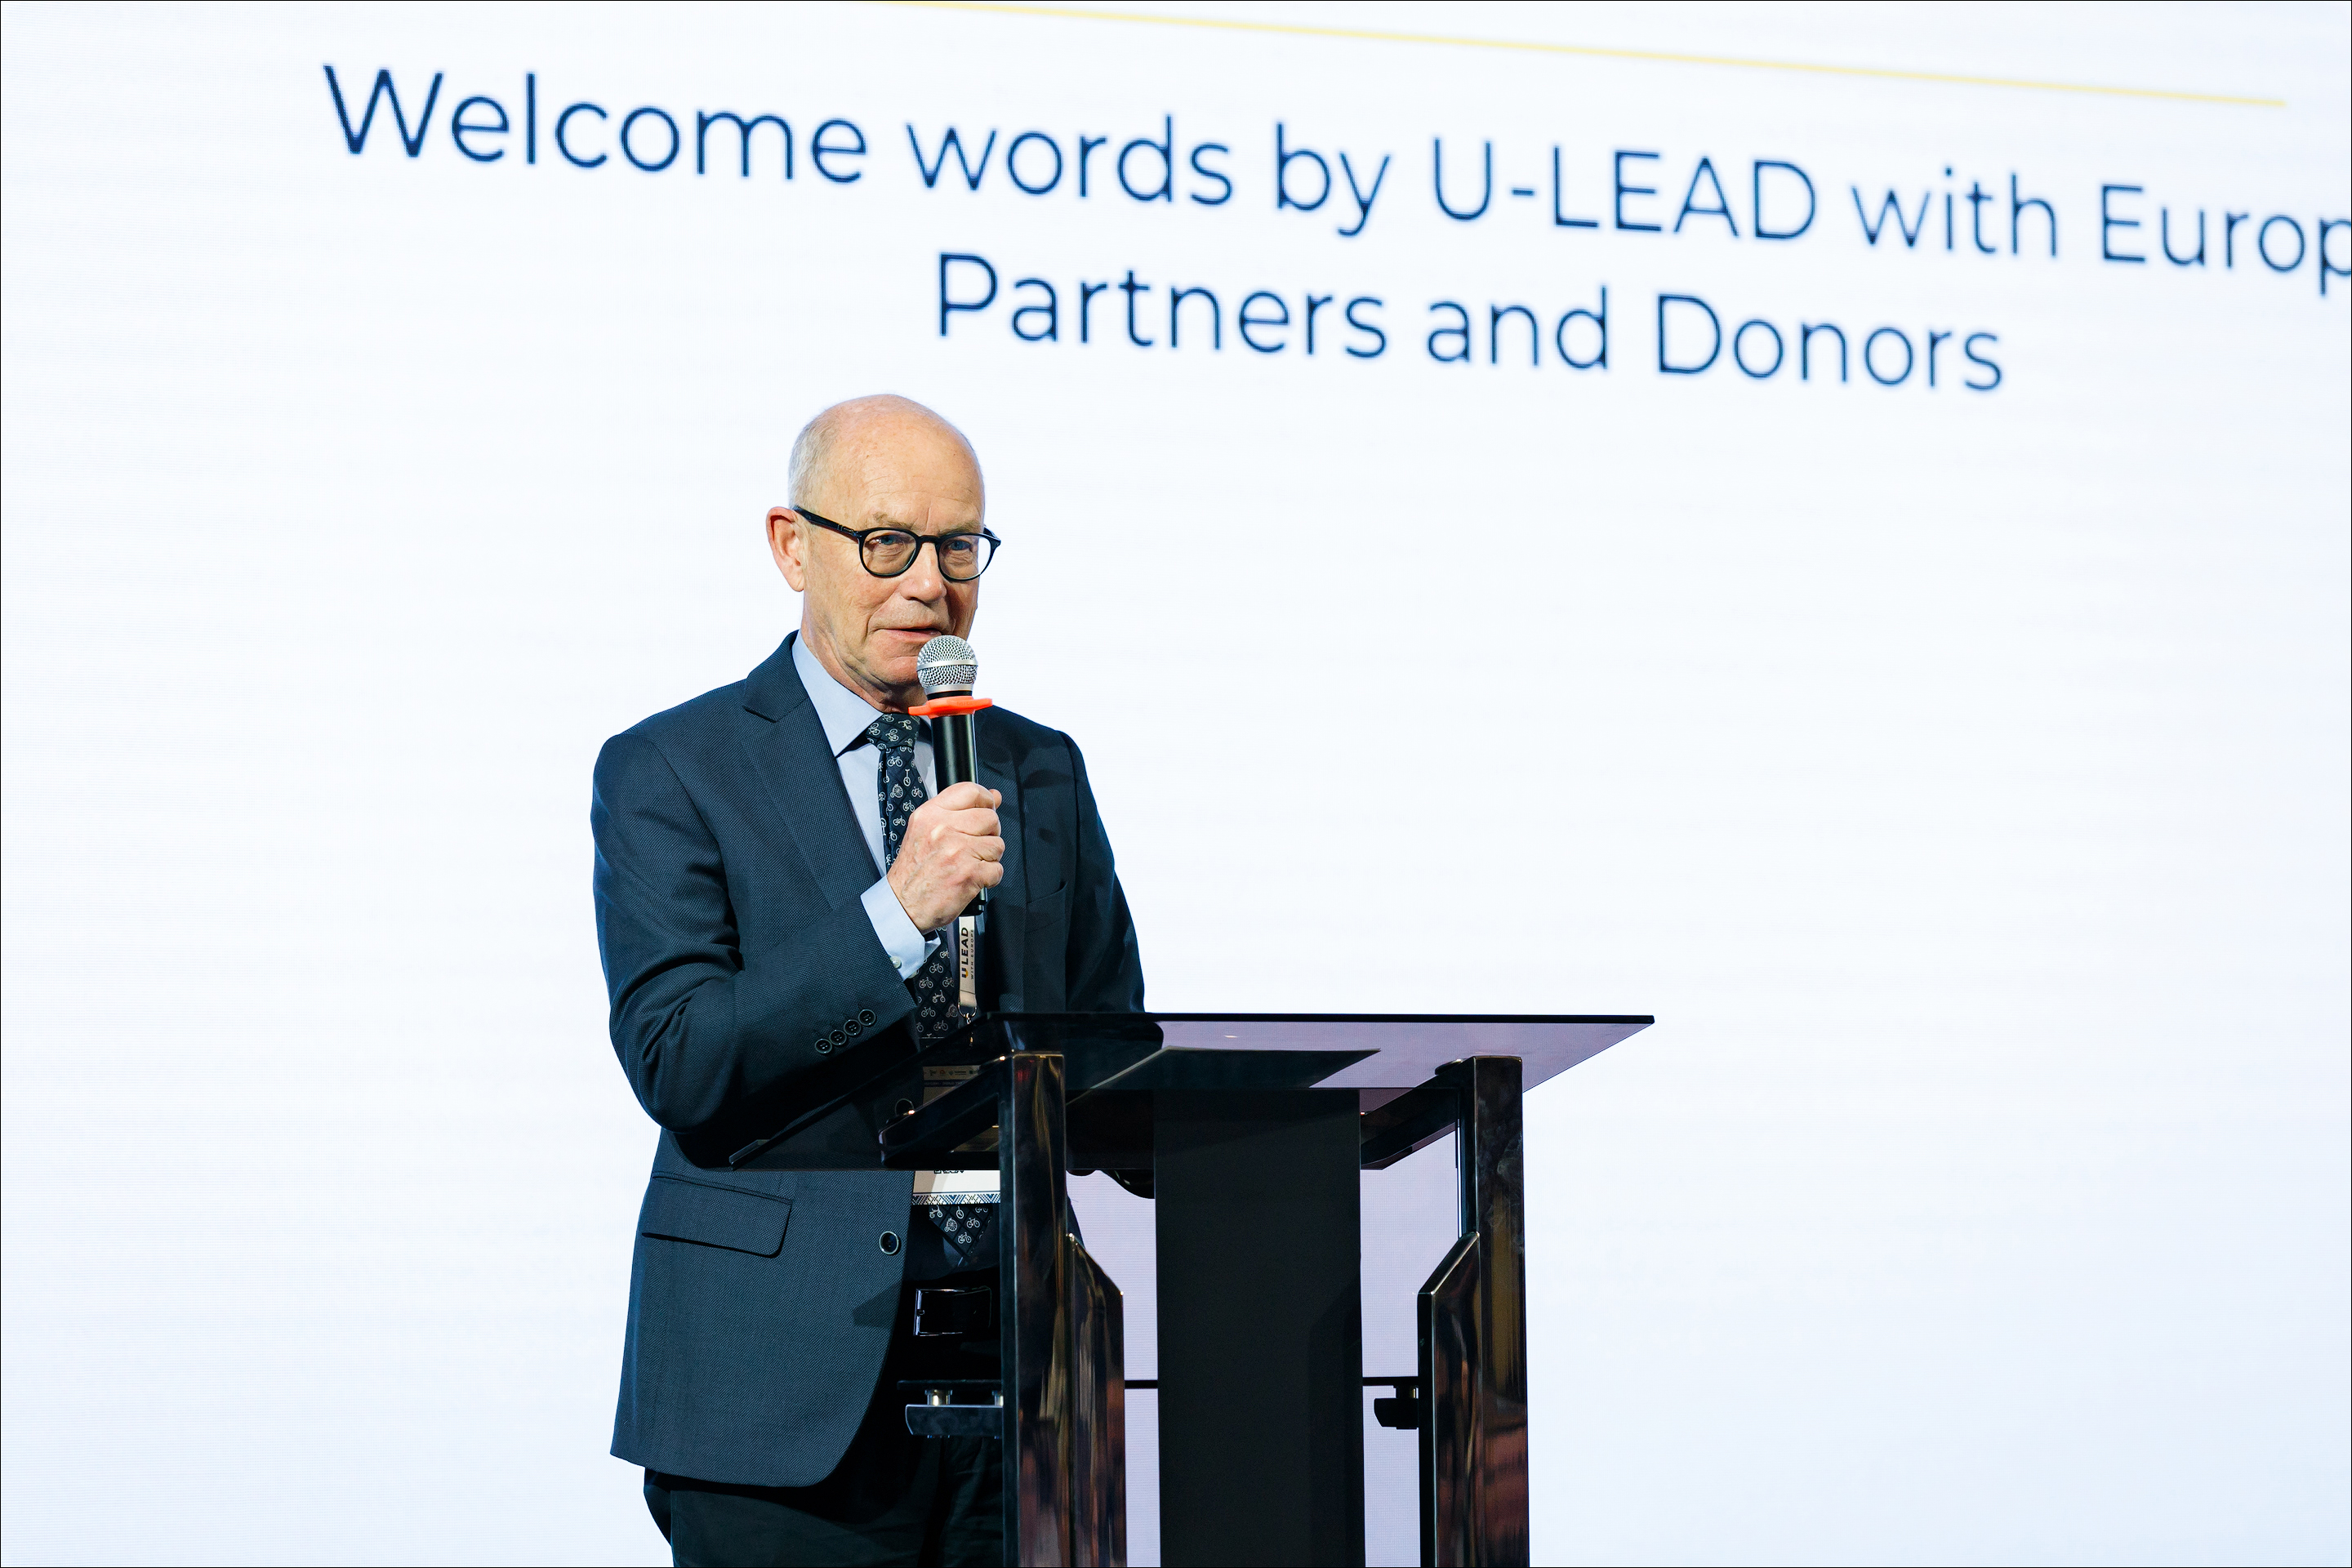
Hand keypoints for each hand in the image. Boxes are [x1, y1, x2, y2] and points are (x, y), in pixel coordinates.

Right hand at [887, 783, 1003, 932]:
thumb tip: (993, 796)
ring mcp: (958, 851)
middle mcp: (943, 830)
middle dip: (989, 833)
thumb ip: (958, 812)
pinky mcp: (970, 874)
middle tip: (975, 845)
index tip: (988, 808)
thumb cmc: (913, 872)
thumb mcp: (925, 831)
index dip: (986, 800)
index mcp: (930, 815)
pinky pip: (997, 869)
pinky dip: (989, 877)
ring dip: (989, 857)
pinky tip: (972, 878)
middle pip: (990, 818)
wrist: (903, 905)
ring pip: (997, 844)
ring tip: (970, 863)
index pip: (971, 791)